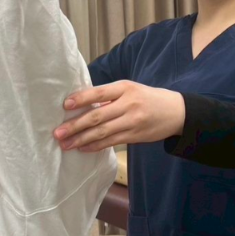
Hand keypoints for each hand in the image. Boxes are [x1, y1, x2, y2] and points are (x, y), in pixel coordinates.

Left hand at [53, 81, 184, 151]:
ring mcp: (132, 122)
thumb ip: (109, 95)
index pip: (99, 93)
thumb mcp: (130, 89)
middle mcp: (128, 104)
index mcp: (125, 88)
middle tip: (58, 133)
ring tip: (66, 144)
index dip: (81, 99)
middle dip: (75, 125)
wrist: (176, 112)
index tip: (65, 105)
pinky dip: (95, 145)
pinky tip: (82, 148)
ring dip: (81, 139)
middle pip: (97, 116)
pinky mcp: (135, 136)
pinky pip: (111, 142)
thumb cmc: (147, 98)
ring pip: (102, 132)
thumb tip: (81, 103)